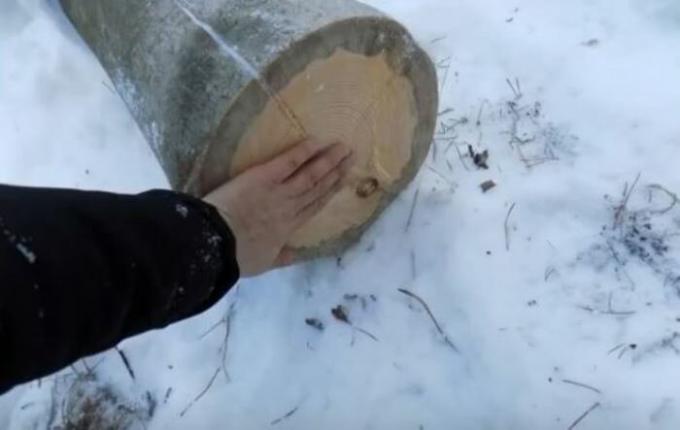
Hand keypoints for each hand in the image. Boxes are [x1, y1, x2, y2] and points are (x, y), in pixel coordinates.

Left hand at [204, 140, 354, 276]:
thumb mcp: (263, 263)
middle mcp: (290, 207)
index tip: (343, 180)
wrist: (217, 244)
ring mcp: (279, 191)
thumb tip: (295, 255)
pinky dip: (304, 152)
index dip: (330, 192)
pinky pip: (289, 162)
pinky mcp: (265, 177)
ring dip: (328, 160)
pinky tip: (316, 141)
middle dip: (336, 172)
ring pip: (310, 174)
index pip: (314, 206)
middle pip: (318, 187)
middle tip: (351, 157)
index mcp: (289, 228)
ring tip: (343, 147)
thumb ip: (281, 257)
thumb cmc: (237, 256)